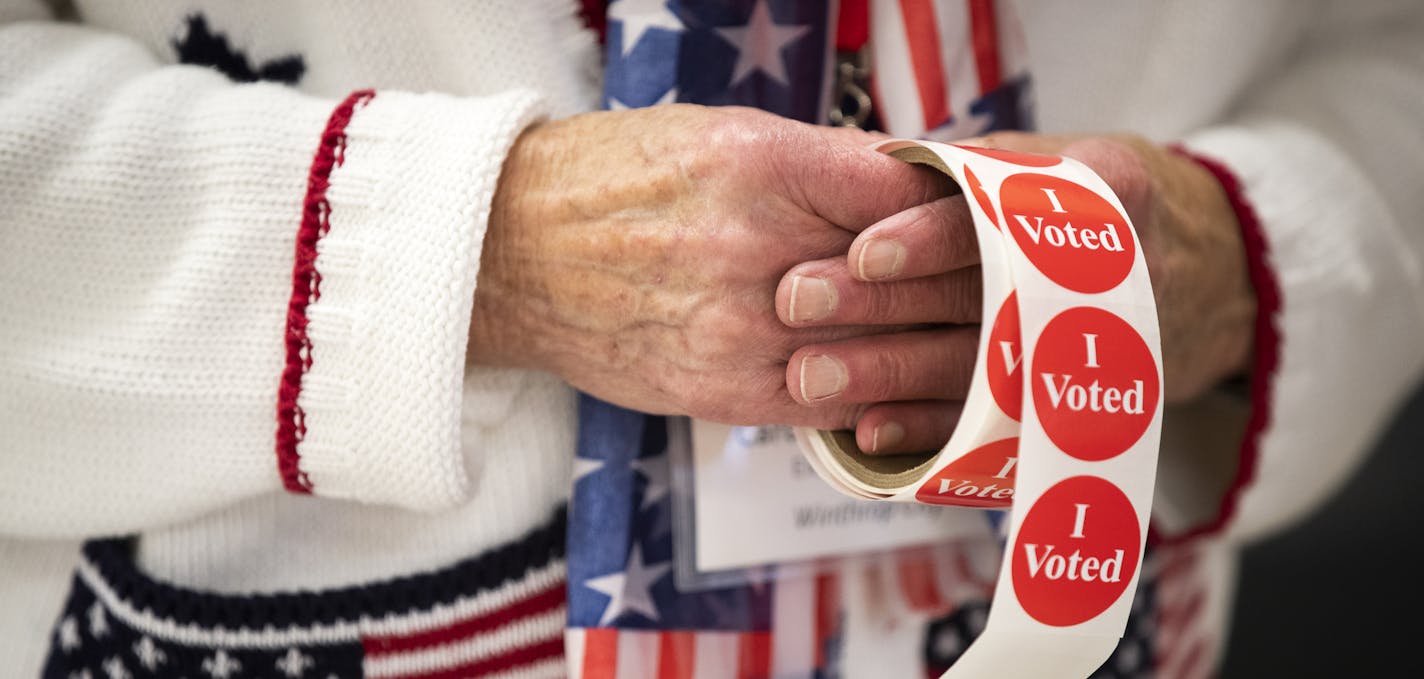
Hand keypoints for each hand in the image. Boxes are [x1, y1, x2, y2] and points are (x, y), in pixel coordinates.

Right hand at [469, 104, 951, 427]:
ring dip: (930, 342)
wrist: (507, 253)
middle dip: (963, 277)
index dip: (956, 207)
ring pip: (883, 350)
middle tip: (992, 278)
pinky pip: (834, 404)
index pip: (909, 191)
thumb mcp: (720, 135)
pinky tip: (894, 378)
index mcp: (759, 164)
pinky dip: (874, 391)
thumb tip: (915, 188)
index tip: (975, 217)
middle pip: (910, 276)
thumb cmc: (614, 181)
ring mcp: (737, 331)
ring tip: (958, 331)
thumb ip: (824, 165)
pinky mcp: (722, 394)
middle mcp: (752, 249)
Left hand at [776, 132, 1256, 453]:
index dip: (930, 237)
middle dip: (883, 306)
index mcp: (1105, 192)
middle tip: (799, 306)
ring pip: (984, 372)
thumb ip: (972, 172)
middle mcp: (1108, 275)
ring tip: (812, 375)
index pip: (1006, 217)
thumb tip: (863, 168)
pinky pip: (1000, 431)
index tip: (861, 252)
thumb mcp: (1050, 160)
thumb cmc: (1089, 205)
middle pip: (983, 299)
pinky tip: (869, 430)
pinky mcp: (1077, 407)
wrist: (1205, 276)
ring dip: (891, 375)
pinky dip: (930, 431)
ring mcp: (1098, 350)